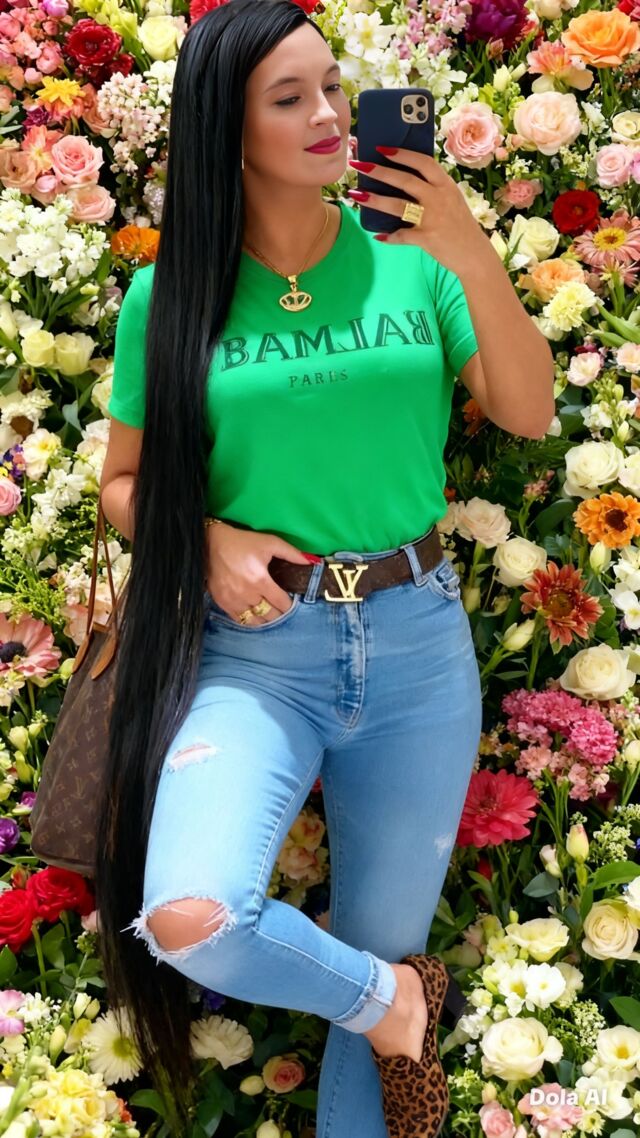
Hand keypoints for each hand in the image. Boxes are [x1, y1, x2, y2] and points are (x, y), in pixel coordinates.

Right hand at [205, 521, 312, 624]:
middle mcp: (247, 594)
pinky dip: (250, 620)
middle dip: (279, 613)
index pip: (282, 603)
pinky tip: (255, 614)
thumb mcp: (269, 542)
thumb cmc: (242, 543)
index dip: (290, 605)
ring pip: (255, 622)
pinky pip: (240, 620)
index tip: (292, 602)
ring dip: (265, 619)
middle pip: (270, 615)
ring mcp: (233, 601)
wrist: (209, 544)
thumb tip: (312, 562)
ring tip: (270, 613)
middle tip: (282, 608)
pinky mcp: (223, 603)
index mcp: (260, 580)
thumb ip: (292, 553)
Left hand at [347, 148, 487, 278]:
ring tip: (357, 195)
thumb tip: (406, 179)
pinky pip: (402, 236)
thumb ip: (433, 189)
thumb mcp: (452, 200)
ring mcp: (432, 218)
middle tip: (360, 165)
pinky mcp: (427, 238)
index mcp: (445, 185)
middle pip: (405, 180)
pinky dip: (389, 236)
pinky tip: (377, 235)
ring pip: (398, 205)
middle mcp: (439, 198)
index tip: (382, 148)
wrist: (474, 254)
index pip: (423, 163)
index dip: (402, 154)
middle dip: (380, 172)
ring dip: (375, 200)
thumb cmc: (460, 226)